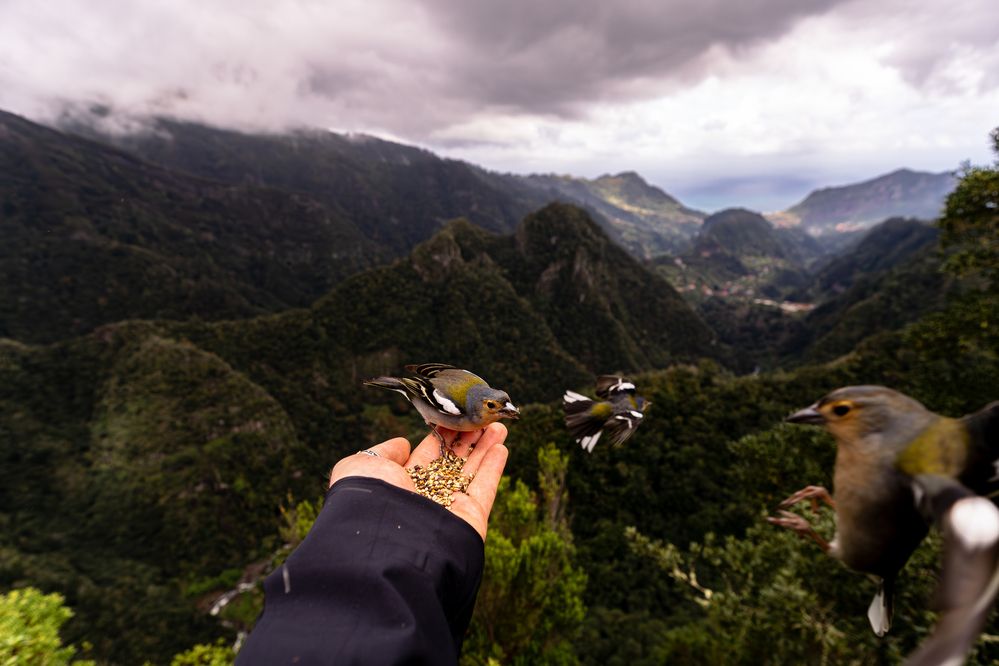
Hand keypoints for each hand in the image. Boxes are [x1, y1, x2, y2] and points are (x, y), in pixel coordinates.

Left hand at [329, 423, 509, 540]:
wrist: (389, 542)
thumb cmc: (372, 499)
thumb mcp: (365, 466)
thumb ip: (384, 452)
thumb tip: (403, 444)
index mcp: (401, 485)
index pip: (428, 455)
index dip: (443, 436)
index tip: (455, 417)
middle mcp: (426, 497)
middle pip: (453, 462)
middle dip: (468, 439)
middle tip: (481, 418)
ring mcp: (450, 508)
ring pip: (472, 472)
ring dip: (485, 448)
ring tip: (497, 425)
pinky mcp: (470, 518)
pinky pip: (484, 489)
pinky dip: (493, 469)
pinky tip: (500, 448)